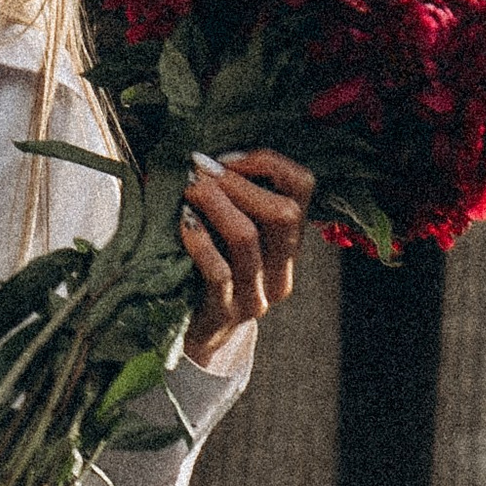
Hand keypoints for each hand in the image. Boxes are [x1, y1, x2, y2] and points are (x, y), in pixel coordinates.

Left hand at [178, 148, 313, 368]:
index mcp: (288, 242)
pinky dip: (200, 241)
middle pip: (282, 214)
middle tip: (198, 169)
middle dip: (237, 183)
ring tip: (187, 187)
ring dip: (215, 204)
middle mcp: (282, 269)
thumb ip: (229, 197)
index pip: (303, 187)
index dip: (268, 163)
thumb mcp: (226, 230)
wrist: (198, 334)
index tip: (226, 157)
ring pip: (248, 238)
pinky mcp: (227, 312)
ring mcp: (258, 295)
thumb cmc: (207, 267)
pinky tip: (183, 222)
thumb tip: (199, 151)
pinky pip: (219, 272)